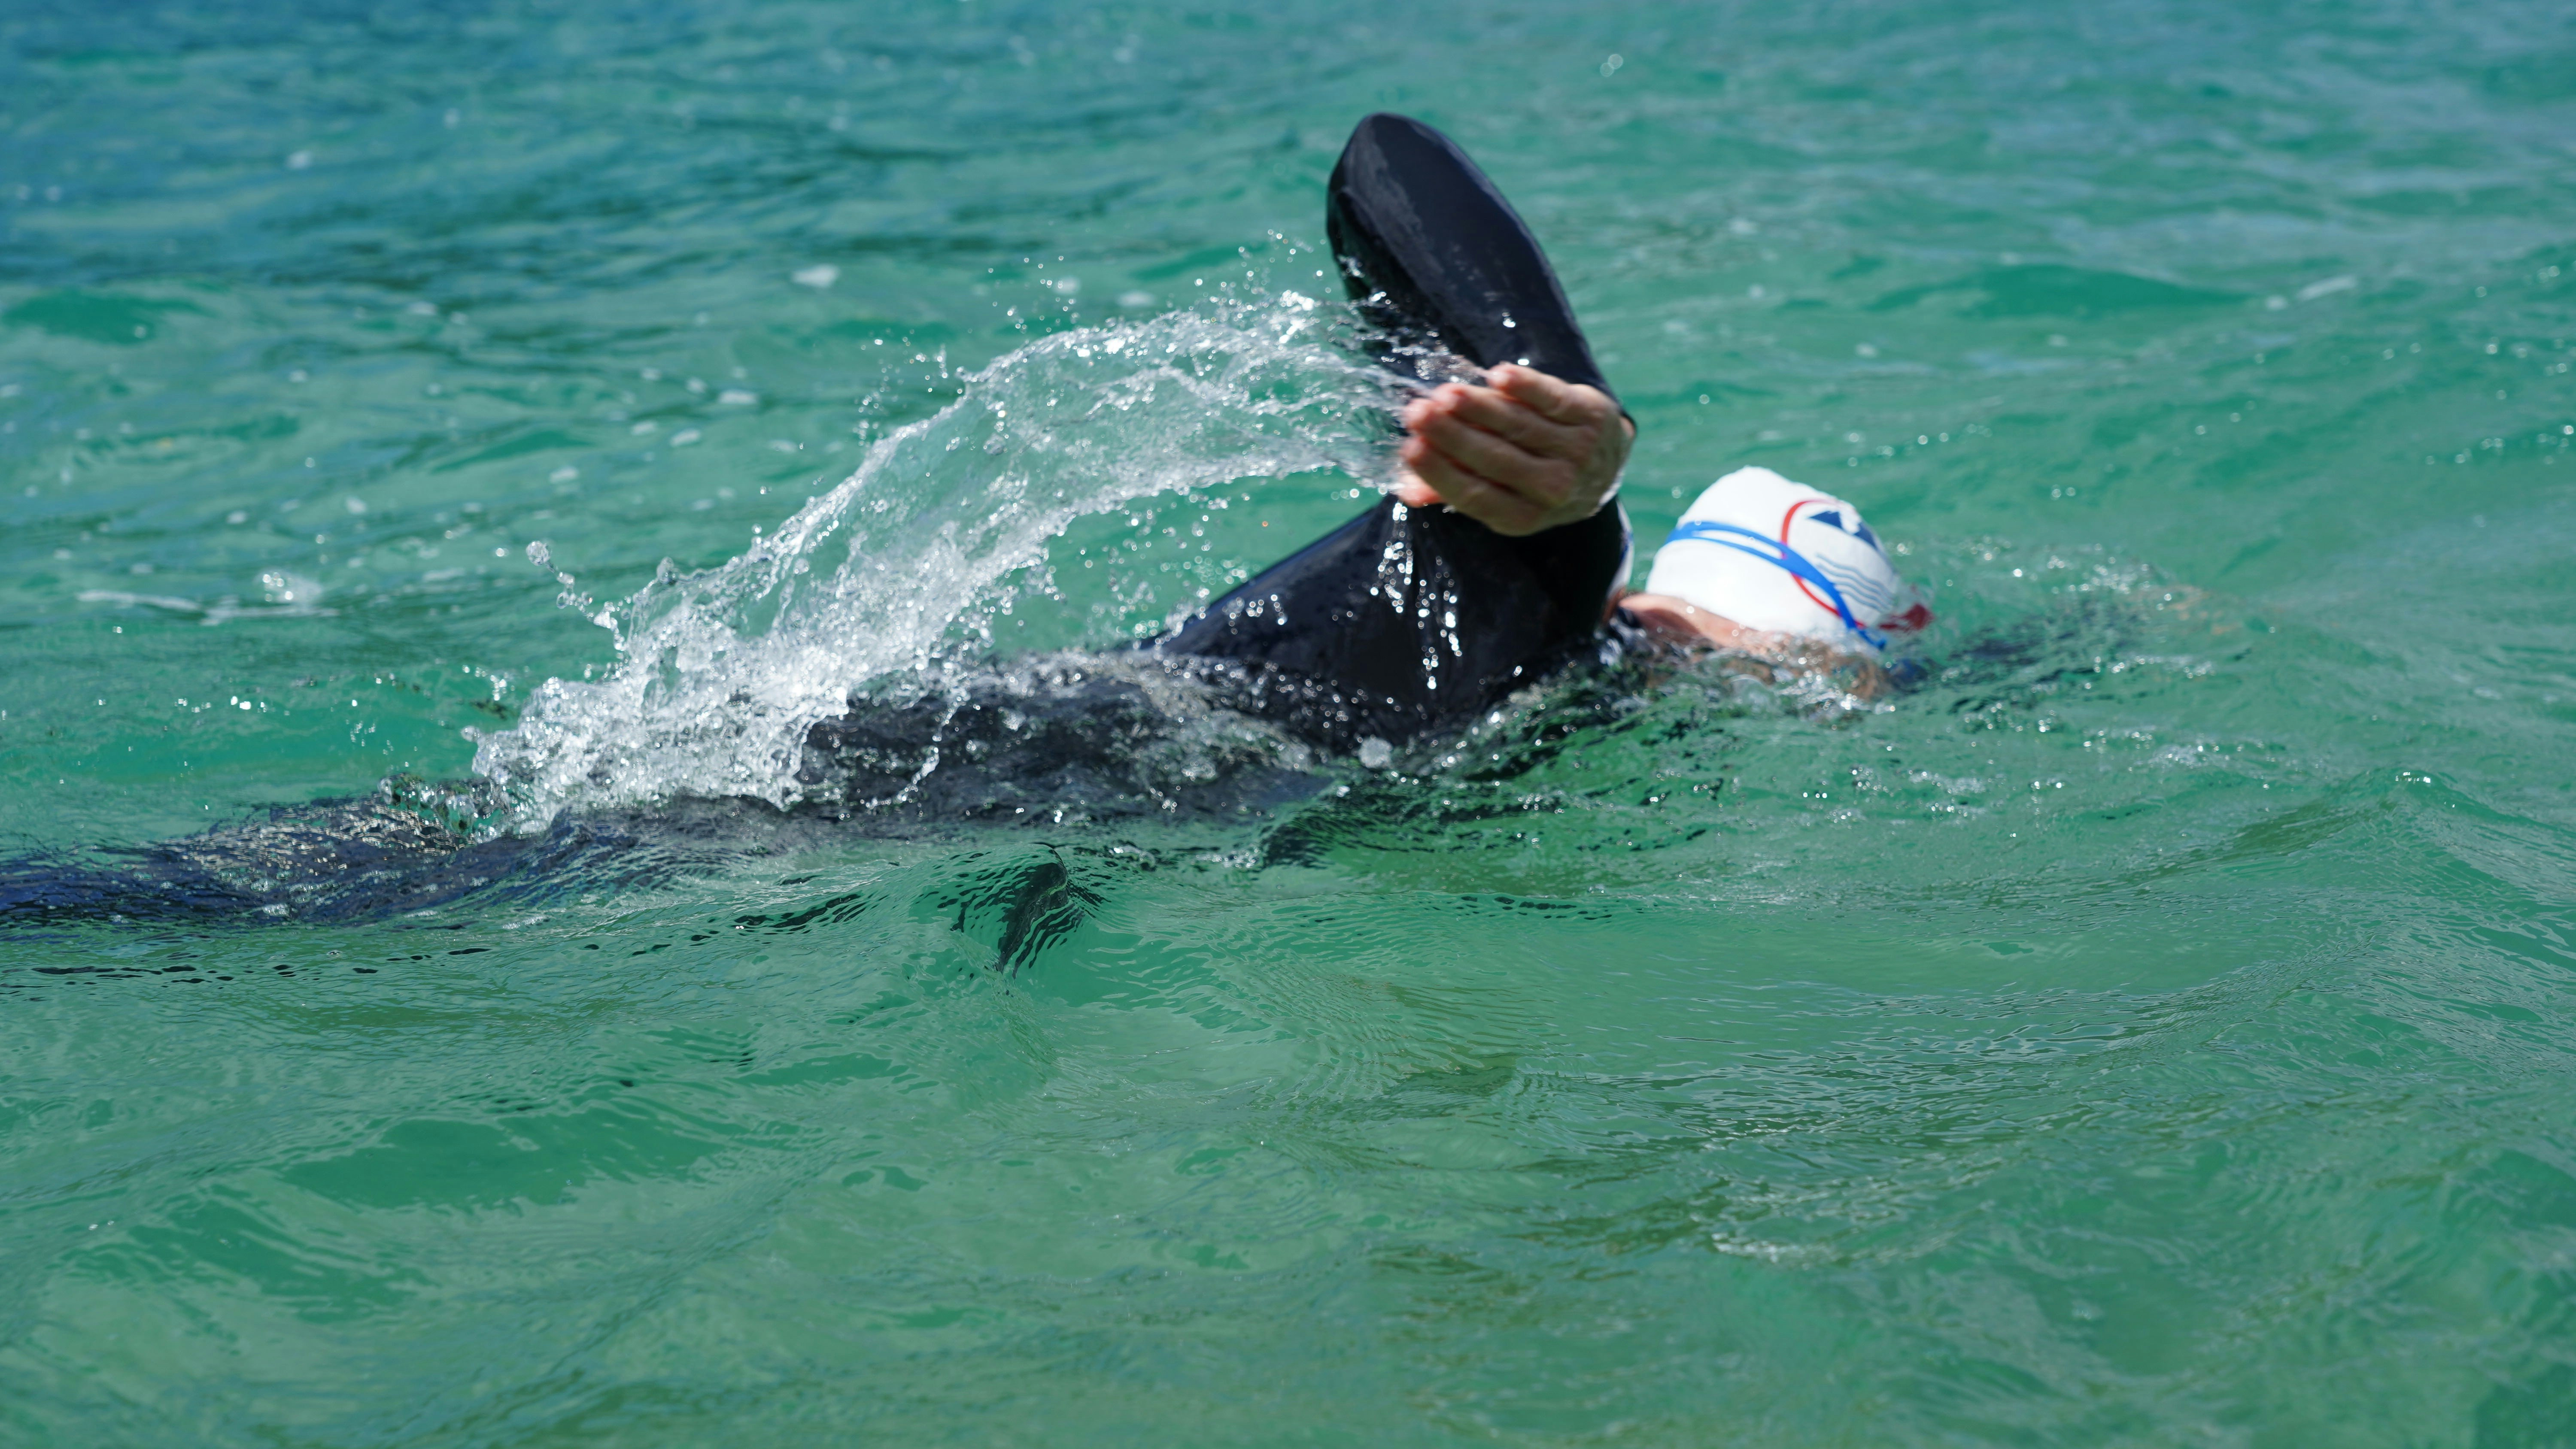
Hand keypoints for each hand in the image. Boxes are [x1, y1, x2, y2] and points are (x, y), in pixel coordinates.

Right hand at [1393, 363, 1632, 536]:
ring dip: (1479, 408)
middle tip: (1417, 412)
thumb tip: (1407, 491)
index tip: (1410, 448)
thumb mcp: (1499, 496)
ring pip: (1520, 426)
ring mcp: (1576, 452)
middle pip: (1496, 459)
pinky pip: (1553, 400)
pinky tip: (1498, 376)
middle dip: (1452, 435)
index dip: (1442, 473)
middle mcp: (1553, 490)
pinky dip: (1526, 387)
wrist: (1604, 466)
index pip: (1475, 496)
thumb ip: (1452, 488)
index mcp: (1523, 516)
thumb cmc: (1532, 479)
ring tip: (1444, 393)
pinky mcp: (1591, 416)